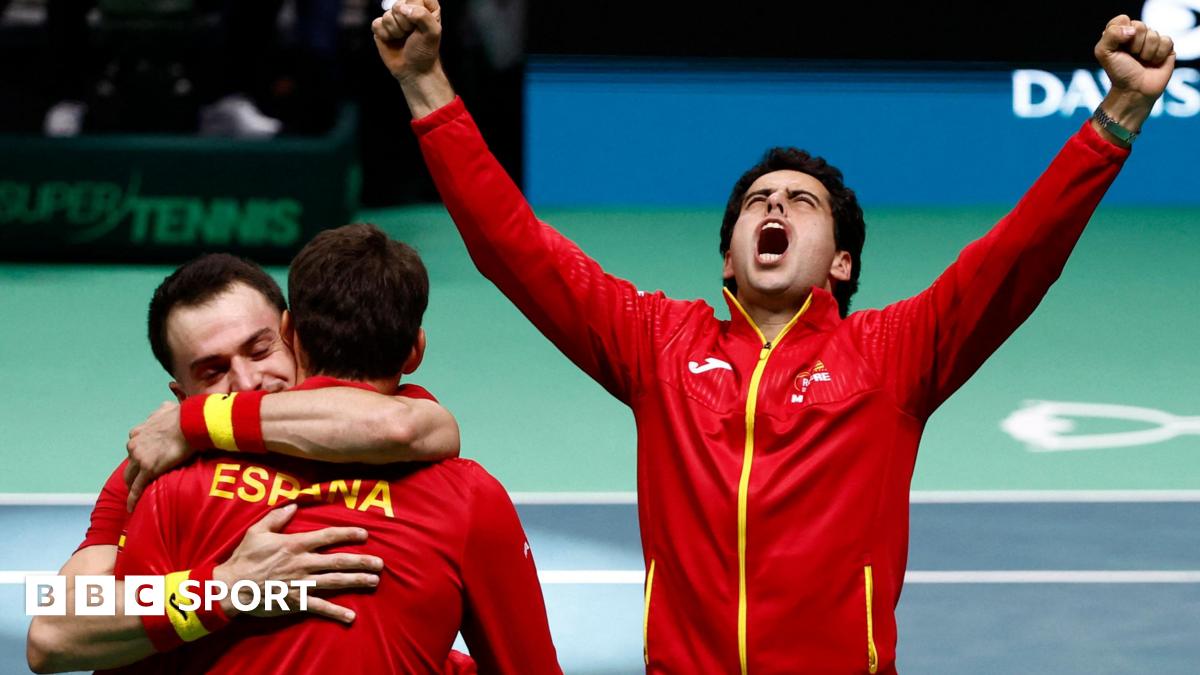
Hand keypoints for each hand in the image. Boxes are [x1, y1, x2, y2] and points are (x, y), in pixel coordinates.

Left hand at [124, 401, 193, 511]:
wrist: (190, 422)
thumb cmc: (183, 415)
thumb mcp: (167, 409)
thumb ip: (162, 412)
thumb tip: (167, 408)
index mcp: (138, 432)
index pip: (135, 447)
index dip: (139, 455)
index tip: (145, 461)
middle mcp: (134, 444)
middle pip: (129, 464)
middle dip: (133, 472)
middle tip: (139, 481)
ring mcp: (139, 458)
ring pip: (130, 477)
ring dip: (132, 486)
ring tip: (136, 496)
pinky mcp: (148, 470)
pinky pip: (137, 488)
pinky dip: (133, 499)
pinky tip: (132, 508)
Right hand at [213, 505, 382, 623]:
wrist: (230, 588)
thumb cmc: (243, 558)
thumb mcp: (257, 532)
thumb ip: (277, 518)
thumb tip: (293, 506)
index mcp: (295, 545)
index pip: (328, 537)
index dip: (348, 534)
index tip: (365, 534)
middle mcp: (302, 563)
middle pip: (338, 561)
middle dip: (361, 561)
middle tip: (380, 563)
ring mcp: (301, 583)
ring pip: (334, 582)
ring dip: (356, 581)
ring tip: (374, 581)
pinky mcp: (296, 601)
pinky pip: (319, 607)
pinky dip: (336, 612)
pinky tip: (351, 616)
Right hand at [372, 0, 442, 81]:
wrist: (414, 71)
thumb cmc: (425, 51)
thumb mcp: (433, 32)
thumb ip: (422, 15)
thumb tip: (402, 8)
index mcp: (425, 6)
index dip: (416, 10)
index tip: (421, 25)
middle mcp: (408, 9)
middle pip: (398, 5)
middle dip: (404, 23)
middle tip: (411, 34)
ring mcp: (394, 18)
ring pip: (387, 15)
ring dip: (396, 31)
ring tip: (403, 38)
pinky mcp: (381, 27)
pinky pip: (376, 23)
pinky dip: (385, 35)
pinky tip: (392, 40)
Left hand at [1093, 15, 1175, 131]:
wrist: (1135, 90)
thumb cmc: (1119, 73)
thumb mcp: (1104, 53)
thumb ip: (1110, 35)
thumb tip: (1132, 30)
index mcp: (1120, 33)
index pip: (1123, 19)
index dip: (1121, 33)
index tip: (1118, 48)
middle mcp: (1136, 35)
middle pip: (1140, 26)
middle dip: (1134, 45)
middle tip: (1132, 57)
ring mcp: (1152, 40)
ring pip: (1154, 34)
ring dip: (1146, 52)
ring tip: (1142, 62)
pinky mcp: (1166, 47)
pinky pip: (1166, 41)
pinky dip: (1159, 55)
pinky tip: (1154, 62)